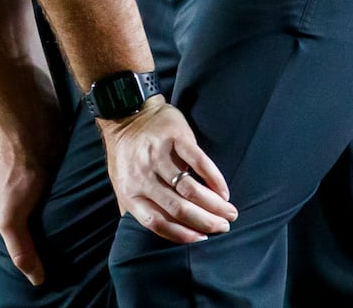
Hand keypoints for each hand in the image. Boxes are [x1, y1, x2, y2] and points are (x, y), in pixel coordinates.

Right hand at [0, 144, 57, 286]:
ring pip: (10, 214)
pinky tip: (47, 217)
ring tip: (37, 239)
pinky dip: (33, 213)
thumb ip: (21, 250)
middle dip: (4, 244)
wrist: (30, 141)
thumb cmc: (16, 178)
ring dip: (21, 227)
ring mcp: (6, 188)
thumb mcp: (13, 220)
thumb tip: (35, 279)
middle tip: (22, 256)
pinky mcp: (23, 179)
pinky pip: (24, 201)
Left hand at [97, 97, 236, 242]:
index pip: (157, 222)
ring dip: (214, 204)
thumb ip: (136, 207)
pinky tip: (224, 191)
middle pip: (178, 208)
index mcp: (130, 191)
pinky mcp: (174, 137)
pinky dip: (215, 179)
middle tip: (224, 227)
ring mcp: (158, 155)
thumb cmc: (127, 153)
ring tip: (229, 212)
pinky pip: (199, 162)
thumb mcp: (122, 182)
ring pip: (190, 189)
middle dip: (206, 222)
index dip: (182, 234)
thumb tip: (157, 233)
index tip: (203, 239)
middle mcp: (143, 176)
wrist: (126, 113)